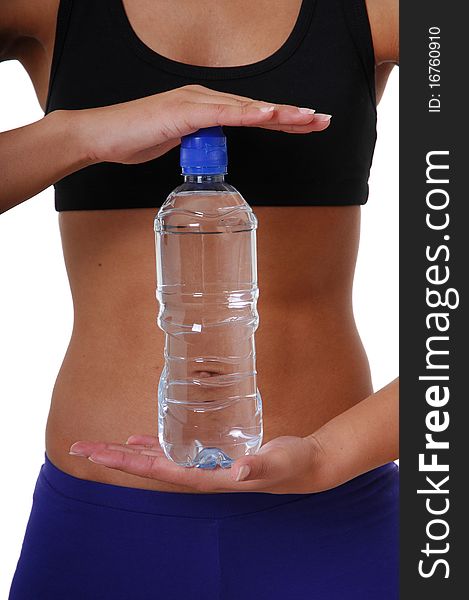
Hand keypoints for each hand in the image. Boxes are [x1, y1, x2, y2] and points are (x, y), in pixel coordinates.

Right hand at [67, 84, 330, 164]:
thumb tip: (212, 150)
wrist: (104, 136)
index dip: (283, 120)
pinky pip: (222, 113)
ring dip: (279, 114)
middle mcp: (206, 99)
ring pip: (246, 108)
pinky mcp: (184, 111)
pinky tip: (269, 114)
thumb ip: (199, 142)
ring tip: (307, 118)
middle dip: (292, 116)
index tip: (308, 125)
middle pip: (258, 108)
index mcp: (207, 108)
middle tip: (322, 120)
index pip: (253, 115)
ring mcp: (196, 102)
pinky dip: (247, 114)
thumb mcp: (178, 142)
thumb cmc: (137, 139)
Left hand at [69, 434, 334, 493]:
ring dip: (128, 453)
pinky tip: (142, 439)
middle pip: (148, 466)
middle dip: (114, 457)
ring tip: (103, 446)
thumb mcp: (278, 462)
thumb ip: (260, 466)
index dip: (127, 462)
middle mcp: (201, 474)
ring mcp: (204, 466)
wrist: (305, 466)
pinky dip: (154, 445)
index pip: (158, 471)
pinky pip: (174, 451)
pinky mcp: (212, 456)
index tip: (97, 456)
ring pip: (157, 459)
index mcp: (209, 478)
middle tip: (79, 447)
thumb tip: (237, 469)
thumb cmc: (293, 464)